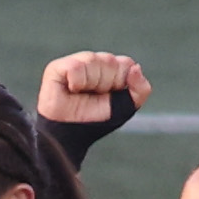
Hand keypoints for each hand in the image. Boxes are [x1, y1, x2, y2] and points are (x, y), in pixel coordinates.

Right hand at [36, 51, 151, 124]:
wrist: (70, 137)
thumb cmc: (95, 121)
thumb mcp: (126, 108)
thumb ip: (141, 89)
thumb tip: (135, 68)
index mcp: (111, 69)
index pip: (126, 64)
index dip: (120, 83)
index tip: (108, 97)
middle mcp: (94, 62)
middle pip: (111, 62)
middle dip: (105, 84)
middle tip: (93, 98)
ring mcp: (76, 63)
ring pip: (94, 61)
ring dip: (91, 84)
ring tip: (80, 95)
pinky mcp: (57, 68)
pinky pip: (76, 66)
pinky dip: (77, 81)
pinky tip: (71, 90)